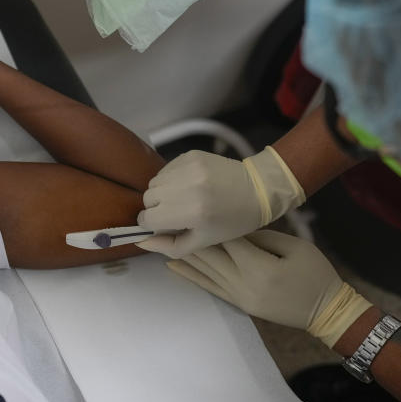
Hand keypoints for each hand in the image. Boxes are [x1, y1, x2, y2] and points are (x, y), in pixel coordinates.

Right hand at [137, 147, 304, 257]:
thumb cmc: (233, 221)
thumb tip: (141, 241)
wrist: (259, 189)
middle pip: (147, 199)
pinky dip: (171, 179)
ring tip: (182, 198)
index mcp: (191, 213)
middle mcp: (186, 187)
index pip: (148, 218)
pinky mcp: (190, 155)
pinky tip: (188, 185)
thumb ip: (169, 245)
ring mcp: (188, 167)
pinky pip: (165, 170)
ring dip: (162, 193)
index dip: (152, 224)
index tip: (164, 225)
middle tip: (175, 212)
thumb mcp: (203, 241)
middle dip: (157, 208)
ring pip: (154, 183)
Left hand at [166, 230, 369, 346]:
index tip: (184, 204)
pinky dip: (188, 275)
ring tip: (154, 239)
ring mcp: (237, 295)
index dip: (204, 221)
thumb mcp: (294, 246)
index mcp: (258, 265)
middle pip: (207, 253)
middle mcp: (242, 282)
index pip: (224, 238)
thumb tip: (230, 224)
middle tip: (156, 220)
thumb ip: (260, 236)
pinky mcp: (236, 303)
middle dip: (181, 235)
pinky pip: (207, 287)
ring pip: (202, 270)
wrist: (327, 311)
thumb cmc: (316, 274)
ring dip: (177, 253)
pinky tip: (171, 265)